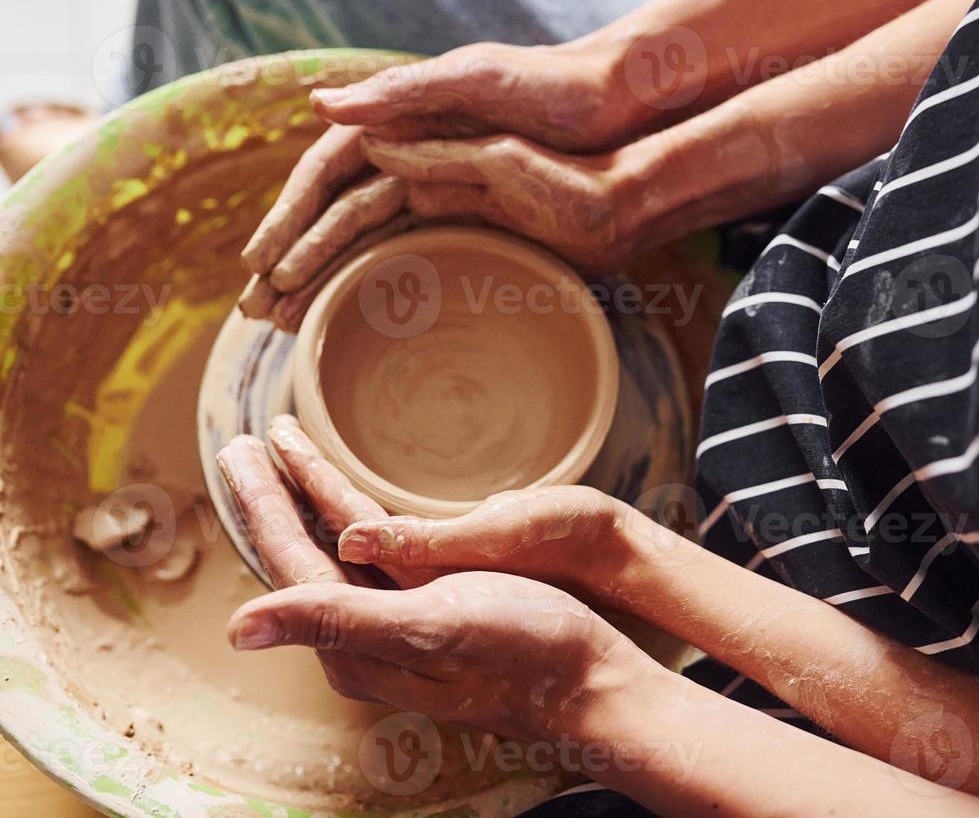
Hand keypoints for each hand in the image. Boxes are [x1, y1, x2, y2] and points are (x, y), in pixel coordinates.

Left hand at [216, 416, 654, 740]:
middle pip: (303, 555)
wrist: (592, 682)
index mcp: (355, 640)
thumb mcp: (427, 629)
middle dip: (273, 498)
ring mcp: (402, 625)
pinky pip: (376, 560)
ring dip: (309, 504)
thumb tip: (237, 628)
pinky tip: (351, 514)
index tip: (238, 450)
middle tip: (244, 447)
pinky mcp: (437, 614)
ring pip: (337, 554)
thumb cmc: (522, 653)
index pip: (289, 559)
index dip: (262, 502)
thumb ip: (334, 619)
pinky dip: (353, 524)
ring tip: (287, 462)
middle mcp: (367, 636)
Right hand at [238, 38, 660, 329]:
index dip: (289, 217)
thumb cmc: (550, 86)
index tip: (260, 264)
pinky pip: (408, 252)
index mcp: (399, 117)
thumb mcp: (477, 80)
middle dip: (290, 259)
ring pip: (364, 238)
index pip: (325, 173)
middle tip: (256, 314)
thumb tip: (319, 105)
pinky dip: (374, 281)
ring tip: (286, 326)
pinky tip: (353, 314)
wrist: (618, 110)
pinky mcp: (470, 211)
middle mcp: (409, 151)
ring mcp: (437, 184)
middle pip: (334, 212)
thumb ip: (402, 93)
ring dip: (322, 278)